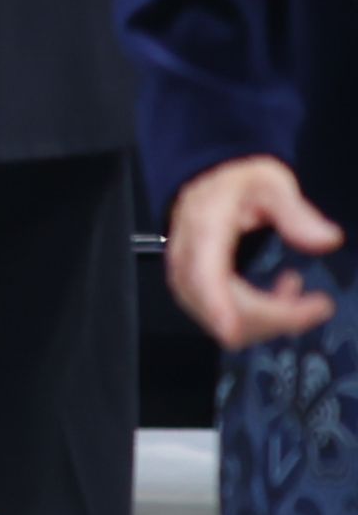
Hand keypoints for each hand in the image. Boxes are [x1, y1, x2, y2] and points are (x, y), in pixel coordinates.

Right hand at [168, 157, 344, 349]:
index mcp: (204, 225)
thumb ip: (296, 212)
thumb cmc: (241, 182)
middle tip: (320, 306)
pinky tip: (284, 296)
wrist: (213, 181)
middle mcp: (188, 254)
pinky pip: (222, 315)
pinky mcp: (195, 288)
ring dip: (267, 319)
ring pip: (219, 317)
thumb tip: (327, 240)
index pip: (203, 272)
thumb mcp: (272, 182)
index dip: (215, 305)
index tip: (233, 333)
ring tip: (303, 297)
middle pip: (216, 303)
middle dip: (271, 317)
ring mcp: (187, 274)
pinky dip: (257, 316)